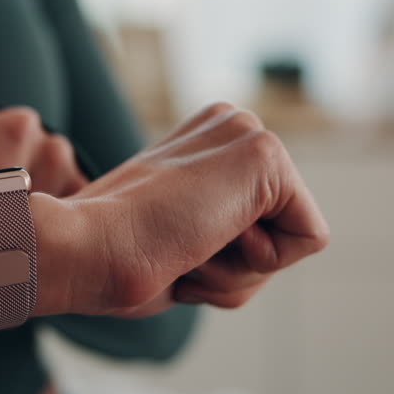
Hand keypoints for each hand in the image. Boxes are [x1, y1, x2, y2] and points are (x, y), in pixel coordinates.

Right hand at [43, 102, 328, 317]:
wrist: (83, 249)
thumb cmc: (112, 259)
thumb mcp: (171, 234)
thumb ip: (212, 230)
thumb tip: (244, 240)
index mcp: (206, 138)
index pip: (262, 221)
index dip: (220, 258)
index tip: (166, 242)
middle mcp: (231, 124)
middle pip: (281, 228)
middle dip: (234, 264)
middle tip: (176, 248)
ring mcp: (248, 132)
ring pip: (292, 237)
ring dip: (239, 270)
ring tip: (184, 246)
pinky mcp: (265, 154)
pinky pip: (309, 237)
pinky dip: (262, 263)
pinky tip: (208, 239)